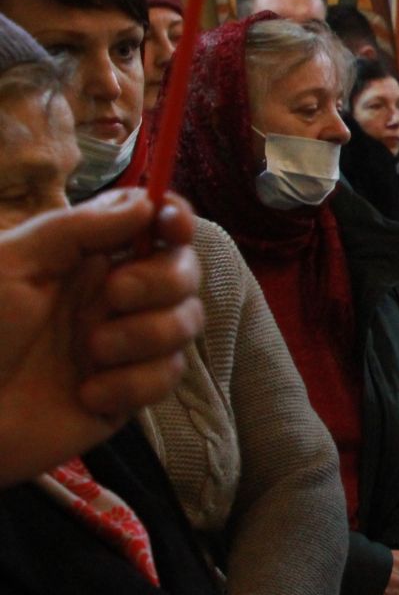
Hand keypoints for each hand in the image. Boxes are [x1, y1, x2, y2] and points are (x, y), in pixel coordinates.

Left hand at [0, 191, 202, 485]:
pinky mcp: (130, 391)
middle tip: (114, 296)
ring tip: (91, 352)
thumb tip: (144, 201)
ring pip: (185, 323)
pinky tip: (87, 394)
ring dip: (145, 335)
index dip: (175, 218)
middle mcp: (113, 296)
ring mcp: (126, 344)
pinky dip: (131, 384)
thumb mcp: (12, 263)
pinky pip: (166, 376)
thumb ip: (79, 227)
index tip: (171, 223)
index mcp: (86, 258)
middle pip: (183, 271)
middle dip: (161, 281)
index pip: (152, 225)